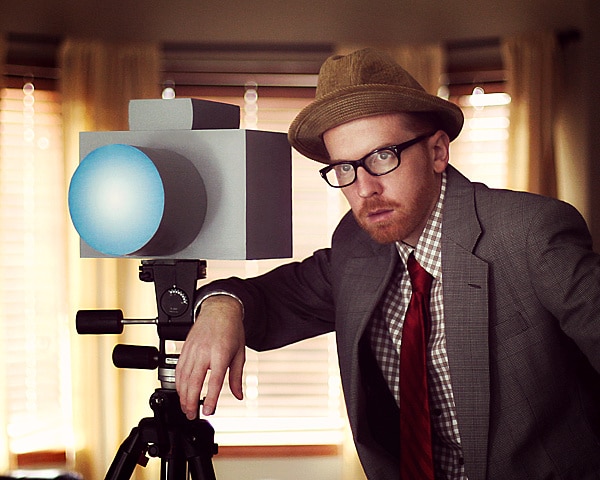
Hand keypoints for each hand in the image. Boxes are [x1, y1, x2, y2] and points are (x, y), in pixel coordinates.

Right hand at [175, 295, 244, 418]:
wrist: (220, 309)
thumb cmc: (232, 330)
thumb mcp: (240, 354)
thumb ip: (237, 377)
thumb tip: (238, 395)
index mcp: (221, 354)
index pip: (214, 381)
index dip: (210, 399)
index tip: (209, 411)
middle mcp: (204, 352)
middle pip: (194, 382)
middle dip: (190, 402)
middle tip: (192, 415)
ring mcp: (193, 350)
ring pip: (183, 377)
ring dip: (182, 395)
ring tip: (186, 408)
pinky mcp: (185, 348)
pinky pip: (178, 369)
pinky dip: (178, 383)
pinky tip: (181, 391)